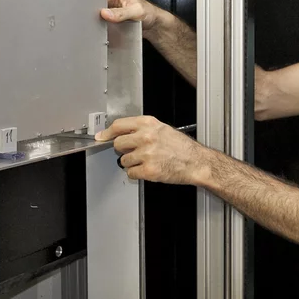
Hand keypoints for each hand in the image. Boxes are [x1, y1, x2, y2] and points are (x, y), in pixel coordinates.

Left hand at [96, 116, 211, 184]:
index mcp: (148, 124)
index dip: (107, 133)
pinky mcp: (148, 170)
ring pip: (123, 161)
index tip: (101, 137)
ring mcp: (146, 154)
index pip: (119, 125)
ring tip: (146, 161)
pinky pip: (131, 173)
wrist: (196, 162)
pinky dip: (137, 174)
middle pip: (118, 144)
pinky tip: (147, 169)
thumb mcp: (162, 129)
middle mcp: (146, 137)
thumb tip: (122, 133)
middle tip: (132, 152)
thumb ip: (142, 129)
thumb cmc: (182, 147)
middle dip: (122, 150)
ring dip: (131, 163)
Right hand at [100, 0, 159, 31]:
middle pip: (95, 5)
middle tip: (103, 19)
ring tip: (107, 24)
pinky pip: (101, 23)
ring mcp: (109, 10)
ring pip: (97, 15)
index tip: (98, 11)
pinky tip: (106, 28)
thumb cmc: (148, 12)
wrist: (152, 24)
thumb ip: (121, 13)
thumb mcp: (136, 11)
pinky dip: (102, 26)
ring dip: (99, 21)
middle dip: (97, 13)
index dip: (95, 3)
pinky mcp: (109, 19)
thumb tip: (106, 13)